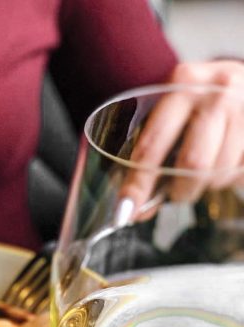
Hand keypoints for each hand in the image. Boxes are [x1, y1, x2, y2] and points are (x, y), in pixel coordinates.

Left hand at [120, 61, 243, 213]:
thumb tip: (133, 208)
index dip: (137, 184)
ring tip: (201, 174)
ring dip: (205, 185)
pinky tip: (223, 163)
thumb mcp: (172, 111)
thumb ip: (151, 155)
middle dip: (180, 190)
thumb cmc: (200, 102)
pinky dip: (227, 178)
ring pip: (218, 173)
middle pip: (193, 164)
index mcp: (182, 83)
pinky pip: (239, 172)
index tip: (125, 211)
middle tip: (176, 193)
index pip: (152, 145)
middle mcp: (216, 92)